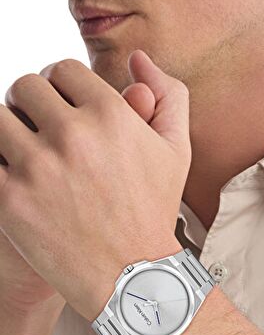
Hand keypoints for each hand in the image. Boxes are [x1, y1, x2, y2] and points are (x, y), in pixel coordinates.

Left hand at [0, 51, 188, 320]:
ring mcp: (37, 167)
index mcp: (111, 115)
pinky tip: (18, 179)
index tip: (64, 109)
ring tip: (26, 153)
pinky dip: (0, 163)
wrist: (130, 276)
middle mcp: (73, 134)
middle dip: (32, 104)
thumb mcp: (175, 150)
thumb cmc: (153, 210)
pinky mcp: (10, 199)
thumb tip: (137, 59)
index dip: (62, 88)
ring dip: (9, 130)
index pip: (62, 70)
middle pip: (24, 86)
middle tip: (42, 131)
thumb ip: (167, 95)